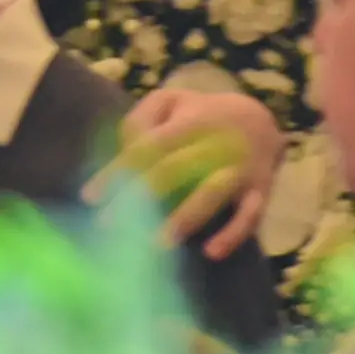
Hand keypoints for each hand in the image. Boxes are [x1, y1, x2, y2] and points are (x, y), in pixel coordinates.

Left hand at [85, 88, 284, 259]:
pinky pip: (250, 215)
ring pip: (213, 192)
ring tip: (158, 244)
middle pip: (174, 170)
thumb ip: (142, 118)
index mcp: (190, 121)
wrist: (263, 119)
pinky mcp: (260, 192)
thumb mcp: (171, 101)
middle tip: (109, 225)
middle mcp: (216, 144)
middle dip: (140, 198)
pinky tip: (211, 253)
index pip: (149, 146)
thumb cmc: (201, 115)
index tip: (91, 197)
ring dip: (186, 217)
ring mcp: (240, 169)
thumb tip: (125, 149)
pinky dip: (233, 235)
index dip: (119, 171)